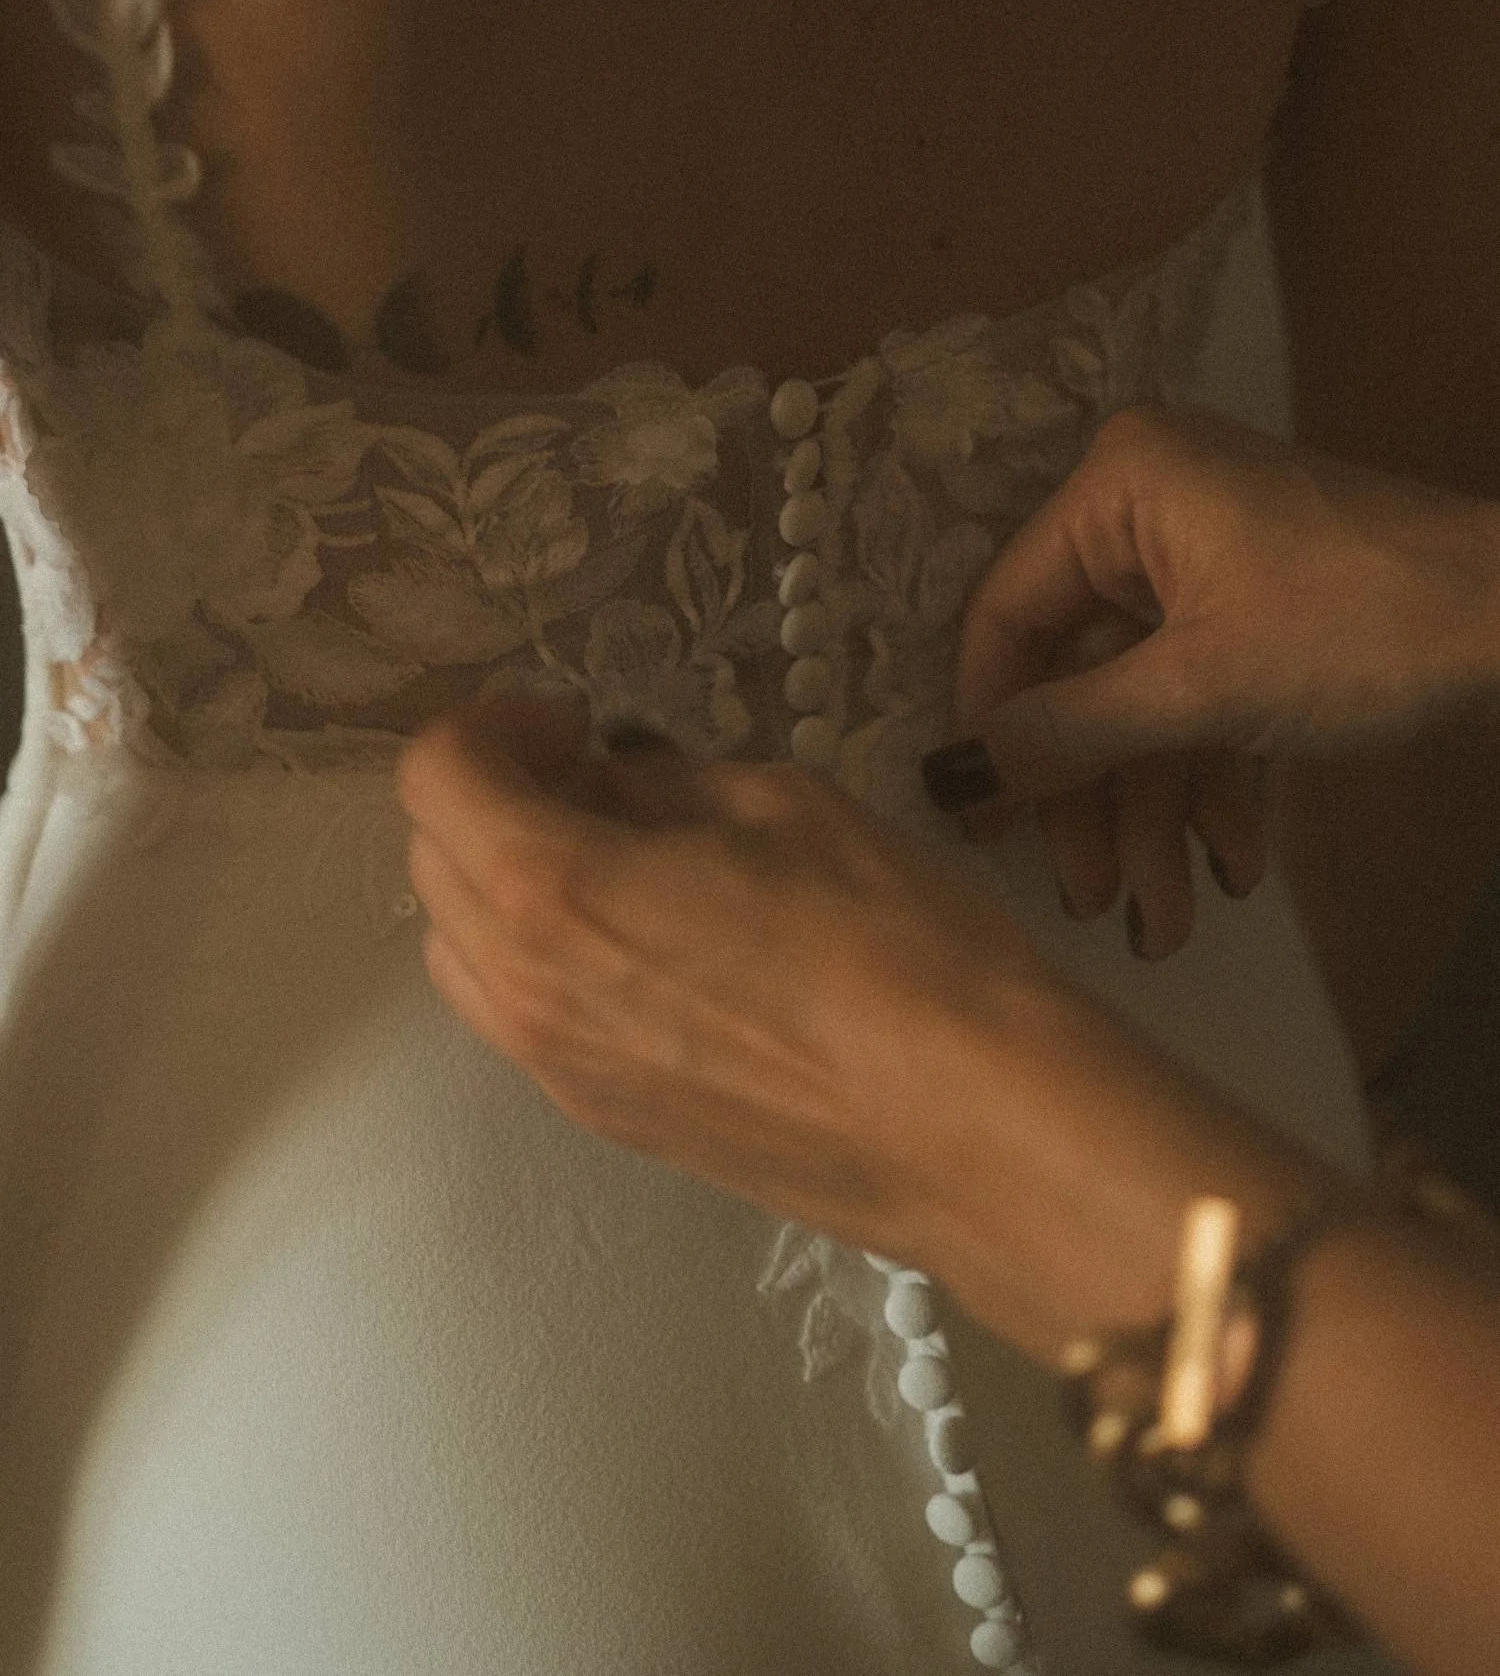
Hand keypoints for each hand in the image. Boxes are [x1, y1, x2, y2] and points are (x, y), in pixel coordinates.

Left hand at [398, 687, 1321, 1356]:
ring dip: (506, 884)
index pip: (436, 776)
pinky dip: (547, 957)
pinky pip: (525, 1019)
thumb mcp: (786, 804)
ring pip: (464, 952)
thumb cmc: (899, 945)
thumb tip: (613, 784)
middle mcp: (526, 989)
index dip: (493, 723)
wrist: (978, 1131)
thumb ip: (666, 784)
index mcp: (555, 888)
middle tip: (595, 775)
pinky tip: (654, 940)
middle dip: (493, 797)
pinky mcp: (608, 1124)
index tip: (575, 721)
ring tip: (618, 859)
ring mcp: (559, 1072)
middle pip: (432, 864)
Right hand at [945, 404, 1499, 955]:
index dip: (989, 726)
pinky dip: (1210, 782)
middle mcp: (1149, 512)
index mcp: (1120, 489)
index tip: (978, 827)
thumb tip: (946, 775)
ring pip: (1141, 702)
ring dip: (1153, 814)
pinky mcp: (1256, 612)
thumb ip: (1067, 732)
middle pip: (1078, 674)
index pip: (1010, 614)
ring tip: (1166, 924)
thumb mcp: (1201, 688)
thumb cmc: (1361, 628)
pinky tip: (1231, 865)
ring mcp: (1207, 564)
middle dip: (1093, 798)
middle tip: (1090, 899)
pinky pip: (1200, 699)